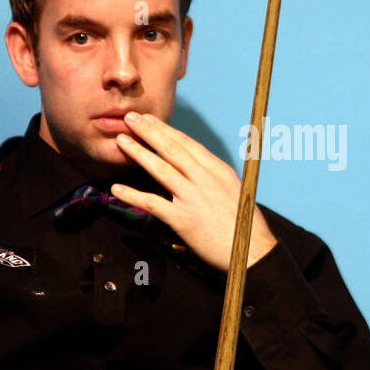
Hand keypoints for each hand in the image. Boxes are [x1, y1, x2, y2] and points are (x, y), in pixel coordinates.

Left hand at [109, 111, 277, 272]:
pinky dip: (133, 196)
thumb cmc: (243, 223)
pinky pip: (154, 203)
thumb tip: (195, 164)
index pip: (187, 143)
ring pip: (161, 169)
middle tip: (130, 118)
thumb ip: (213, 175)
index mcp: (218, 170)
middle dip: (149, 131)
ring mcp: (193, 198)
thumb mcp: (234, 189)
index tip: (149, 119)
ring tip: (121, 141)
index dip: (165, 129)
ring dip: (138, 153)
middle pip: (172, 149)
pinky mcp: (184, 220)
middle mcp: (205, 179)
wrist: (252, 251)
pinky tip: (117, 189)